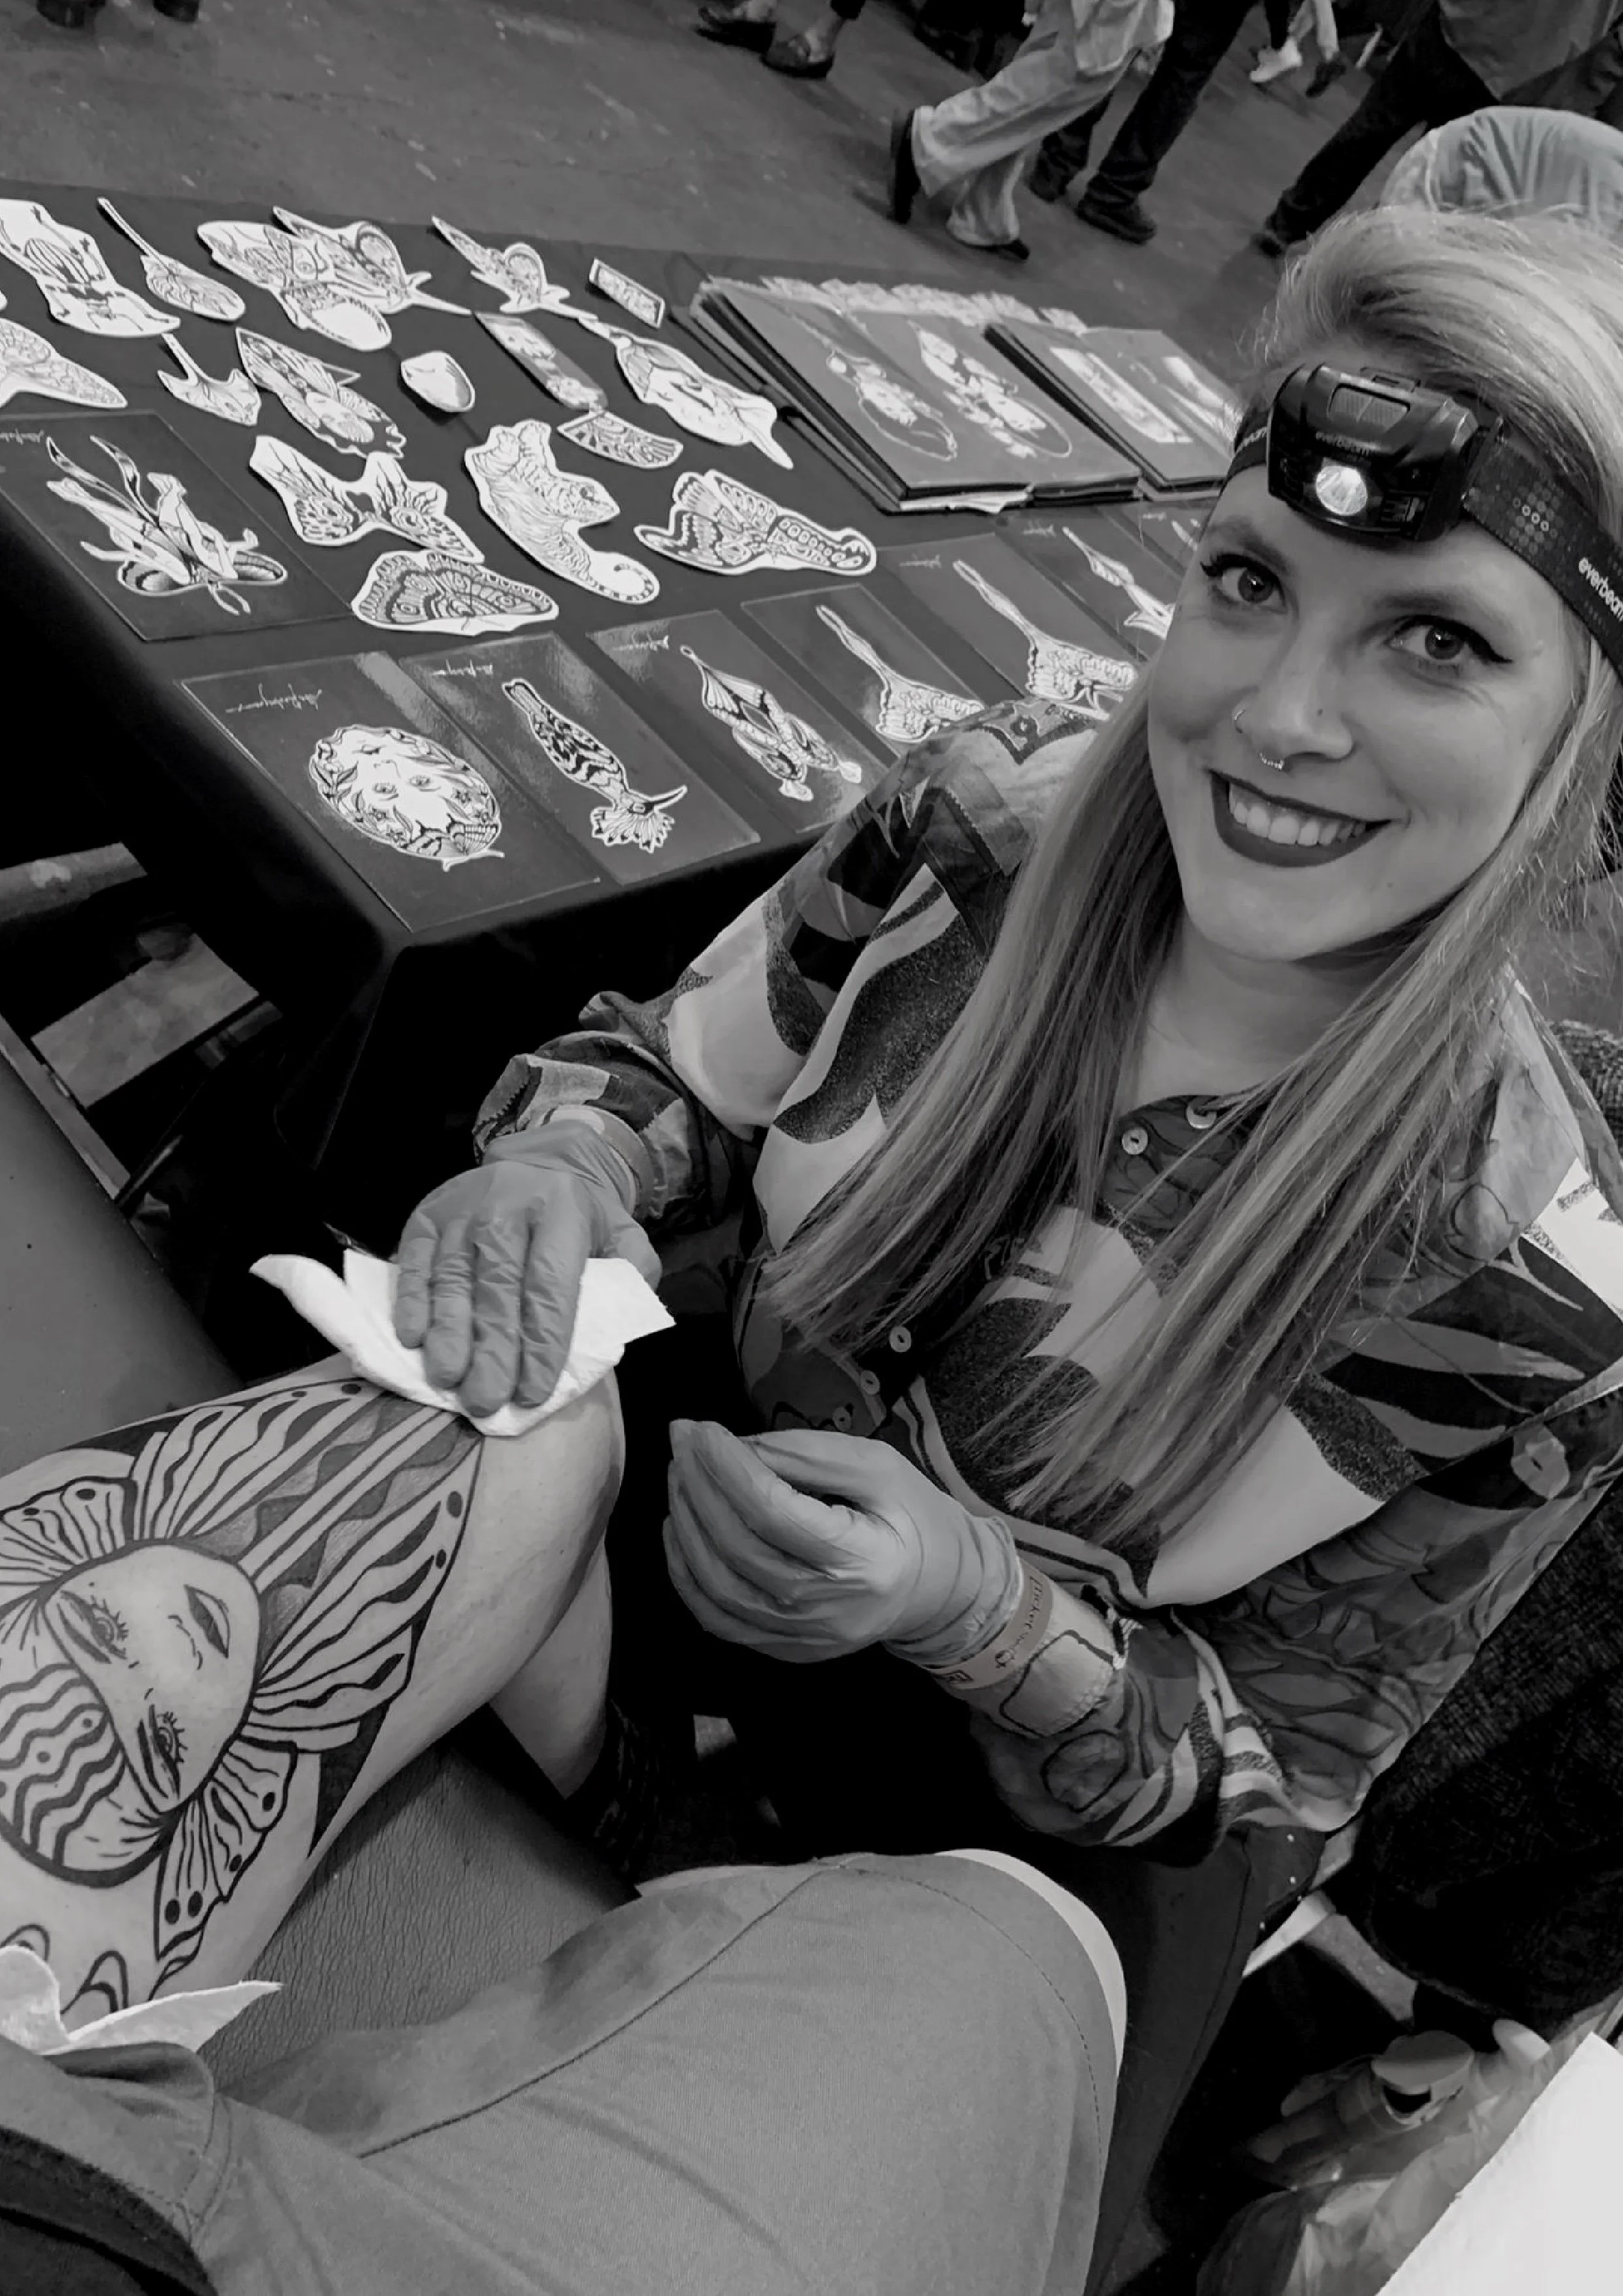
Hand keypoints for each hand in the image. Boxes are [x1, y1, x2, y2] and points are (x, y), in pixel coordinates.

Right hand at [392, 1123, 660, 1417]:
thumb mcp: (621, 1236)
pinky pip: (414, 1261)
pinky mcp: (427, 1217)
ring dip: (449, 1332)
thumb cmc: (580, 1221)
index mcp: (561, 1211)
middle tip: (485, 1399)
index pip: (549, 1284)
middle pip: (498, 1286)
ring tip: (448, 1379)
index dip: (541, 1341)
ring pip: (453, 1276)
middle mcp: (507, 1206)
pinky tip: (413, 1338)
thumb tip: (614, 1327)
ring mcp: (462, 1210)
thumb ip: (630, 1275)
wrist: (538, 1166)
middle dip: (491, 1348)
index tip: (532, 1392)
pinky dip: (411, 1300)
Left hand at [663, 1420, 1021, 1665]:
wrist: (938, 1590)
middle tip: (681, 1441)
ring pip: (718, 1585)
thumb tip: (736, 1447)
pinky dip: (686, 1573)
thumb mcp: (878, 1468)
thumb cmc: (912, 1518)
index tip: (699, 1428)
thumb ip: (809, 1455)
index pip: (774, 1512)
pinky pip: (716, 1617)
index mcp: (864, 1560)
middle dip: (699, 1486)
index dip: (728, 1467)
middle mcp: (828, 1609)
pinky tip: (681, 1528)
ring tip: (679, 1476)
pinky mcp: (783, 1650)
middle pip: (739, 1545)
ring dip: (686, 1524)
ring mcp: (802, 1638)